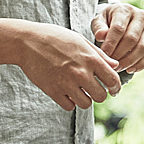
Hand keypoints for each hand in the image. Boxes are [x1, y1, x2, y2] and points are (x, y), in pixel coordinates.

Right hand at [9, 22, 123, 111]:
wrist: (27, 42)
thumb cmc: (55, 38)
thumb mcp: (80, 41)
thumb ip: (99, 54)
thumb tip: (115, 65)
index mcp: (90, 59)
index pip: (113, 80)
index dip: (115, 87)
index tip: (113, 90)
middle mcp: (80, 73)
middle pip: (101, 96)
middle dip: (100, 94)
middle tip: (94, 91)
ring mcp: (66, 83)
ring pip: (86, 104)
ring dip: (84, 99)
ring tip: (79, 91)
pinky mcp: (53, 91)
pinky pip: (69, 106)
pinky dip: (70, 102)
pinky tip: (67, 92)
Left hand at [92, 2, 143, 73]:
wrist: (120, 20)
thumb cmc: (107, 22)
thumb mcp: (99, 21)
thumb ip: (98, 28)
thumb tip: (101, 35)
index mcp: (125, 10)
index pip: (119, 28)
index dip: (111, 43)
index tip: (104, 54)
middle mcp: (141, 16)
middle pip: (132, 39)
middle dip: (120, 54)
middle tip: (110, 64)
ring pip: (143, 47)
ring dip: (130, 61)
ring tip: (118, 68)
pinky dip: (141, 64)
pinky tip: (130, 69)